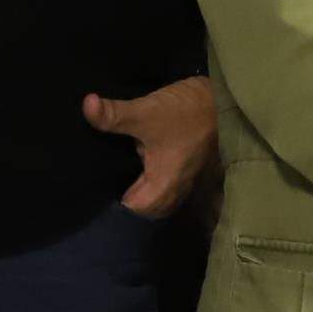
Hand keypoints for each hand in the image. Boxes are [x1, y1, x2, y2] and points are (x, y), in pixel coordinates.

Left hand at [83, 77, 215, 217]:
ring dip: (143, 186)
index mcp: (164, 185)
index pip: (135, 210)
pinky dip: (154, 177)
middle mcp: (176, 189)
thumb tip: (86, 105)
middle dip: (130, 196)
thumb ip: (114, 115)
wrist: (226, 100)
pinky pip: (167, 181)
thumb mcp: (146, 112)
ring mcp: (186, 179)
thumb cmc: (186, 113)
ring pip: (159, 194)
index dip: (117, 202)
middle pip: (147, 206)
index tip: (100, 186)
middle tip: (108, 177)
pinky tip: (142, 159)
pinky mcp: (189, 166)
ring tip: (122, 170)